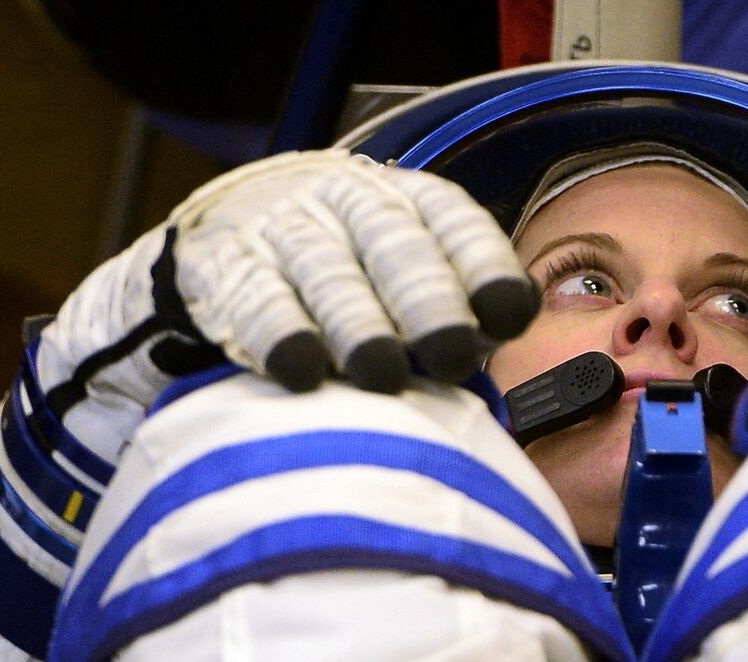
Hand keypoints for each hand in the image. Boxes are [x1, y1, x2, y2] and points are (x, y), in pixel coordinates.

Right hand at [37, 148, 537, 463]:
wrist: (232, 231)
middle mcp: (348, 201)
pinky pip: (256, 298)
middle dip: (427, 302)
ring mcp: (283, 228)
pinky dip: (280, 335)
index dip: (484, 266)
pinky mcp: (225, 265)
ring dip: (358, 325)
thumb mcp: (409, 267)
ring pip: (326, 272)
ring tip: (384, 374)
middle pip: (394, 246)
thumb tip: (522, 318)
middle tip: (453, 354)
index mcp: (408, 199)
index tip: (510, 315)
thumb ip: (464, 297)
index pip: (453, 221)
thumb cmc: (353, 271)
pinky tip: (302, 371)